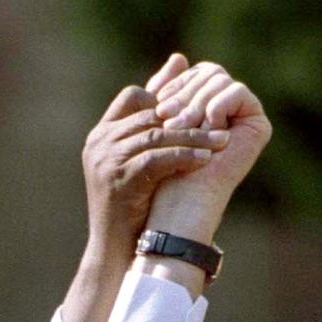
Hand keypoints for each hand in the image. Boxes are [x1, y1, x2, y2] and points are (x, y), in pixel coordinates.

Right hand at [81, 77, 228, 267]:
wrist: (113, 252)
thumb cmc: (130, 209)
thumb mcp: (139, 163)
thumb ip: (153, 128)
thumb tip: (177, 70)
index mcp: (100, 136)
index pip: (133, 96)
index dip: (165, 98)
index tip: (195, 107)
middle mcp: (99, 143)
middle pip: (149, 114)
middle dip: (188, 116)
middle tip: (222, 119)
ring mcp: (106, 161)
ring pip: (156, 135)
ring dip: (192, 136)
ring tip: (221, 141)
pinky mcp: (119, 179)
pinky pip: (157, 158)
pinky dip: (183, 157)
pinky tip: (205, 159)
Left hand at [146, 57, 271, 244]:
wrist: (178, 202)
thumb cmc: (163, 172)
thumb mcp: (161, 122)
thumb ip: (168, 90)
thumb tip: (177, 56)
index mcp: (209, 107)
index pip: (195, 74)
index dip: (176, 86)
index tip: (159, 107)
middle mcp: (229, 111)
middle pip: (209, 73)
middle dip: (184, 94)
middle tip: (167, 119)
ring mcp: (245, 118)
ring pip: (220, 80)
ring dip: (197, 104)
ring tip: (182, 129)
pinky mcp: (258, 125)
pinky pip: (237, 91)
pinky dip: (217, 107)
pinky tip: (207, 130)